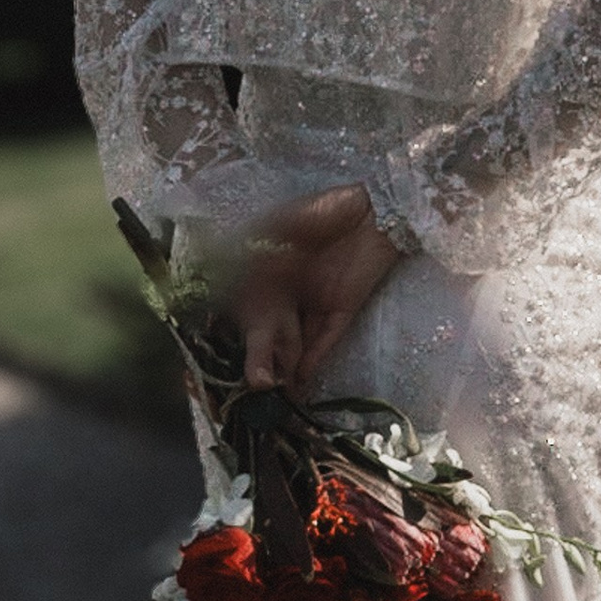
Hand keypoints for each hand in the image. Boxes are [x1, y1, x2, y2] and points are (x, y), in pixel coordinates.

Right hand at [233, 187, 403, 396]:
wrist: (373, 207)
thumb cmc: (324, 209)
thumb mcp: (284, 221)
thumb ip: (259, 242)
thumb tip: (229, 261)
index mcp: (272, 273)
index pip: (253, 311)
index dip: (242, 331)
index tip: (228, 346)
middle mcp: (291, 294)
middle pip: (274, 333)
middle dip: (264, 360)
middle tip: (257, 384)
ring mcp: (318, 303)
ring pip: (298, 341)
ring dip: (288, 367)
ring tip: (277, 393)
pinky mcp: (345, 308)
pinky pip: (327, 337)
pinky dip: (315, 356)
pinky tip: (302, 376)